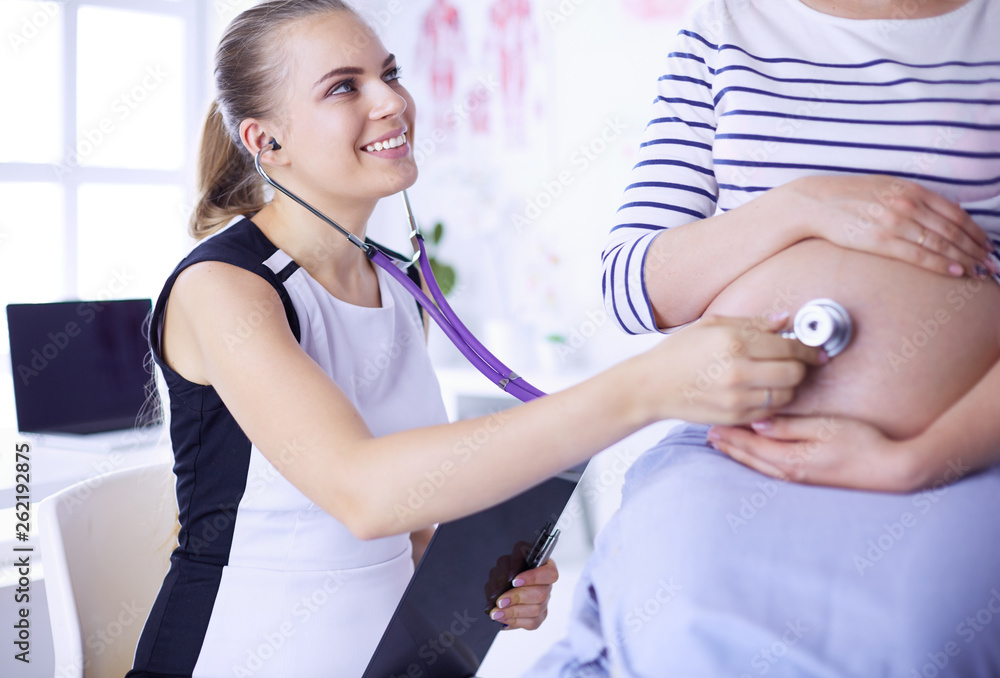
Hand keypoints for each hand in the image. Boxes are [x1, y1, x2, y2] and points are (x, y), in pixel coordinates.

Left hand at [488, 559, 557, 630]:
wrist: (503, 584)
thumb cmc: (508, 571)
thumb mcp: (506, 564)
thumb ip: (507, 568)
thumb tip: (504, 582)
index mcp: (546, 569)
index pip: (549, 574)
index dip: (533, 578)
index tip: (515, 581)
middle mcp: (548, 587)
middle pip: (541, 595)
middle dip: (518, 598)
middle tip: (500, 601)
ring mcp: (545, 604)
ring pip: (536, 610)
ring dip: (513, 612)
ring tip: (496, 612)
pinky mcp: (538, 618)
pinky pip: (531, 623)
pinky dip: (515, 621)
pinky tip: (502, 618)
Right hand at [649, 314, 825, 425]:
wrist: (651, 386)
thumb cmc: (679, 352)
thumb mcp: (712, 325)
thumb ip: (753, 323)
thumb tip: (785, 320)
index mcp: (735, 341)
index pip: (789, 346)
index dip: (808, 348)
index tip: (815, 350)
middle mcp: (739, 370)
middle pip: (794, 373)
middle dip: (801, 368)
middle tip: (798, 363)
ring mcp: (737, 396)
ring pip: (786, 395)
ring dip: (789, 387)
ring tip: (777, 378)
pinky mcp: (733, 416)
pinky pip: (769, 411)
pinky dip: (772, 402)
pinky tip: (761, 392)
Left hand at [707, 415, 939, 491]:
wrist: (891, 469)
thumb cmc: (861, 444)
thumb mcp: (823, 428)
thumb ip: (788, 426)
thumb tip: (758, 421)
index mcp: (790, 459)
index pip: (751, 445)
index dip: (731, 435)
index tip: (712, 425)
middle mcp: (791, 472)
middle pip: (751, 458)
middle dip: (729, 445)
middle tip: (709, 434)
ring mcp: (800, 479)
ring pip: (760, 466)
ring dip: (740, 455)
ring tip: (723, 445)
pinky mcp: (810, 480)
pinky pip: (773, 470)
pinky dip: (757, 462)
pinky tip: (755, 458)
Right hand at [784, 174, 995, 278]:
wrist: (816, 202)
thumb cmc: (848, 197)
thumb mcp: (886, 188)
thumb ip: (912, 198)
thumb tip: (936, 214)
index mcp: (912, 190)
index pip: (955, 213)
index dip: (976, 231)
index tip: (987, 245)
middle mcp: (908, 205)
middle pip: (953, 230)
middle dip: (977, 248)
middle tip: (992, 263)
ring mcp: (895, 223)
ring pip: (941, 243)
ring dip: (965, 258)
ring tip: (980, 270)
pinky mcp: (880, 240)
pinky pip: (919, 255)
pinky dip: (942, 264)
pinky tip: (957, 271)